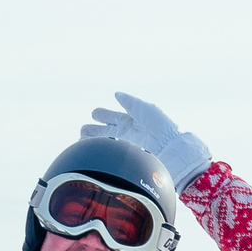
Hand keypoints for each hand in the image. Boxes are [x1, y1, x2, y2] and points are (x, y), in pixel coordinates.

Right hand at [83, 93, 213, 190]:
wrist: (170, 148)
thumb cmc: (161, 127)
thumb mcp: (145, 109)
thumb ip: (130, 102)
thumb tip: (116, 94)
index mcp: (130, 120)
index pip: (111, 116)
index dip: (102, 114)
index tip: (94, 114)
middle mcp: (126, 133)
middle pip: (104, 130)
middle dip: (92, 129)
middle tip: (83, 129)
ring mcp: (125, 145)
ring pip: (104, 142)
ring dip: (92, 140)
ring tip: (81, 140)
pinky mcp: (126, 155)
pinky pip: (109, 153)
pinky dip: (98, 150)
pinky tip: (89, 150)